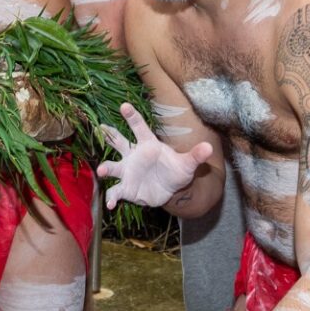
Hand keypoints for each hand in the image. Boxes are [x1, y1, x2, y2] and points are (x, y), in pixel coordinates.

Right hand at [96, 103, 212, 208]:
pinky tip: (110, 204)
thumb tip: (209, 147)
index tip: (125, 106)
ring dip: (106, 168)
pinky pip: (115, 191)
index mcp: (148, 145)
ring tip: (102, 170)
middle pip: (118, 142)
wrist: (169, 190)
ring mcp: (127, 171)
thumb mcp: (187, 164)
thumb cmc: (176, 171)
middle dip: (109, 135)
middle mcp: (134, 155)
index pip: (139, 127)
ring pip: (113, 167)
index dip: (132, 116)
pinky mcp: (126, 188)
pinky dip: (111, 197)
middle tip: (100, 127)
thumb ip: (195, 156)